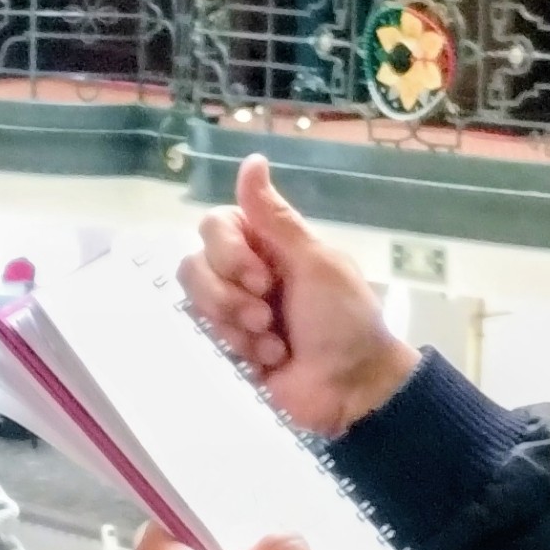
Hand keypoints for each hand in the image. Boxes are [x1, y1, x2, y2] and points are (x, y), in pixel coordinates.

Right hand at [181, 153, 417, 436]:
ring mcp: (234, 307)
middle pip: (196, 261)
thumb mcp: (317, 263)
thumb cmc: (344, 321)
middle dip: (229, 295)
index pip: (215, 224)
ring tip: (271, 342)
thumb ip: (276, 216)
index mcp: (268, 242)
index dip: (227, 252)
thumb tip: (252, 158)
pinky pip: (205, 333)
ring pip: (195, 297)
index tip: (261, 278)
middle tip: (266, 314)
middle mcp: (244, 268)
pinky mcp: (228, 343)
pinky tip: (269, 360)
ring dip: (233, 323)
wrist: (353, 391)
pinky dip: (239, 348)